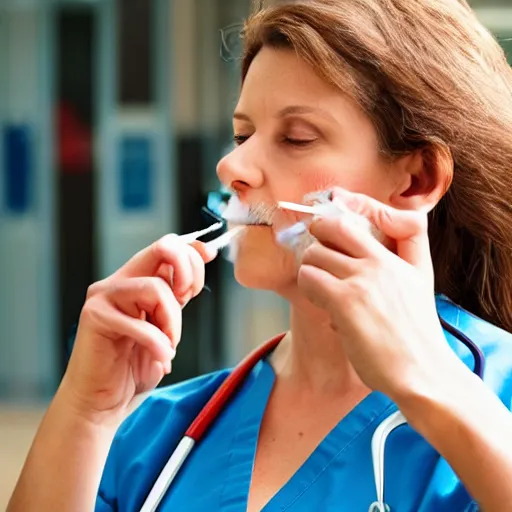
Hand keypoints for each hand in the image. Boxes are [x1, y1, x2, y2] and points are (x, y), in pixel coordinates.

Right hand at [59, 235, 216, 423]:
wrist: (102, 404)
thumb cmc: (133, 367)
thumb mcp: (167, 325)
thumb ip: (178, 295)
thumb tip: (204, 254)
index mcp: (138, 280)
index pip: (168, 247)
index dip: (193, 251)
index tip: (209, 258)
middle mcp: (120, 281)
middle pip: (162, 247)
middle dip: (188, 270)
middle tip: (189, 300)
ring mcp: (104, 296)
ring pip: (156, 288)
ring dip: (173, 321)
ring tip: (169, 345)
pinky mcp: (94, 316)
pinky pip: (141, 323)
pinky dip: (158, 343)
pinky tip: (161, 358)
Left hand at [297, 189, 459, 398]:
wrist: (424, 374)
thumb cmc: (416, 335)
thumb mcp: (420, 284)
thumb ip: (404, 254)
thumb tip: (370, 239)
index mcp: (403, 257)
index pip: (377, 211)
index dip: (349, 203)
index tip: (335, 205)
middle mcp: (382, 263)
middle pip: (336, 225)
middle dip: (318, 232)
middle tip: (318, 250)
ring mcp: (363, 280)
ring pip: (315, 253)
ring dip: (310, 266)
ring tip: (319, 283)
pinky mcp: (345, 302)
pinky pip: (309, 277)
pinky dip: (307, 286)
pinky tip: (319, 300)